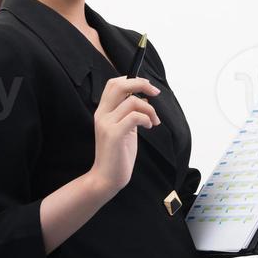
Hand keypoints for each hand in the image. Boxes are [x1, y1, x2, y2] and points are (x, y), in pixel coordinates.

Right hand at [90, 76, 161, 195]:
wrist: (107, 178)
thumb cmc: (117, 155)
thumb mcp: (124, 129)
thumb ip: (130, 114)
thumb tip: (144, 99)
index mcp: (103, 111)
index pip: (113, 84)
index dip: (131, 79)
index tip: (147, 87)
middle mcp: (102, 114)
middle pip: (119, 85)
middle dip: (141, 84)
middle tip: (155, 92)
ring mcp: (106, 124)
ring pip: (132, 101)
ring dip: (150, 109)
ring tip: (154, 121)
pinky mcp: (114, 134)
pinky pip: (135, 117)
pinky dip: (147, 119)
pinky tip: (149, 127)